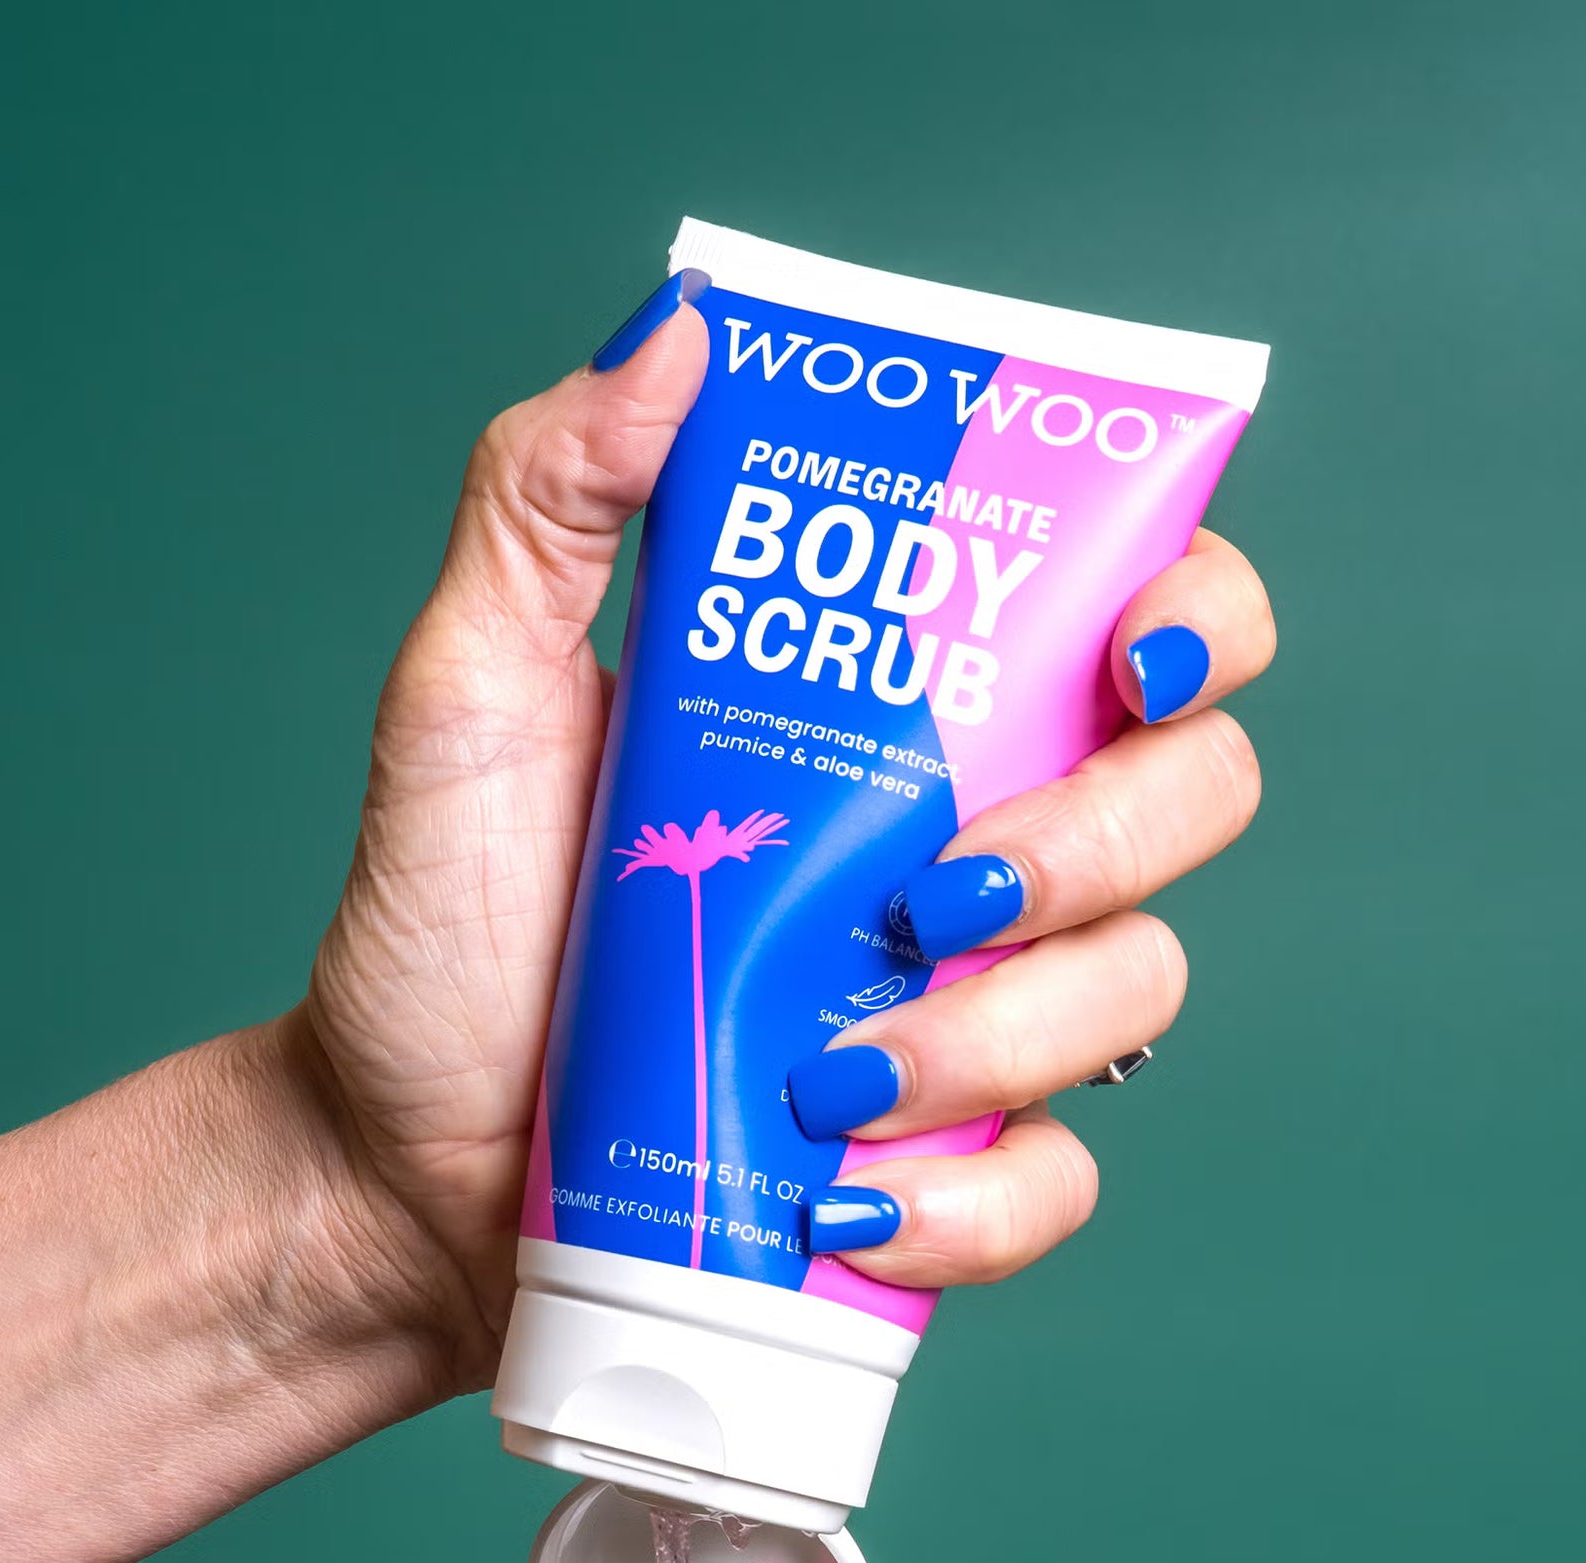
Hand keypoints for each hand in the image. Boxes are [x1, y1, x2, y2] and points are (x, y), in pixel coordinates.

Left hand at [293, 286, 1273, 1392]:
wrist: (391, 1162)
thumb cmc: (441, 927)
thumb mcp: (471, 693)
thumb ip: (552, 502)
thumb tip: (678, 331)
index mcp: (897, 715)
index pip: (1134, 628)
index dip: (1194, 622)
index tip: (1126, 656)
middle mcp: (968, 847)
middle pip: (1191, 800)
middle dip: (1104, 843)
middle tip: (940, 890)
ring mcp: (970, 1013)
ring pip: (1138, 993)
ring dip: (1005, 1038)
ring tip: (830, 1076)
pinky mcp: (943, 1168)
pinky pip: (1054, 1186)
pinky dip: (974, 1207)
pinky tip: (848, 1204)